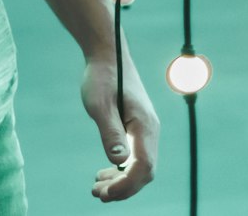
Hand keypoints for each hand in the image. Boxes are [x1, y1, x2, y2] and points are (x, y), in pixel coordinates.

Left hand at [81, 52, 158, 201]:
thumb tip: (119, 162)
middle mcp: (150, 131)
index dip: (127, 185)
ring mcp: (146, 130)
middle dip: (123, 188)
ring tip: (97, 188)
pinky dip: (121, 170)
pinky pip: (135, 158)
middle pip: (144, 172)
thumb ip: (110, 131)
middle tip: (97, 194)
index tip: (106, 192)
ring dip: (121, 182)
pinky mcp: (138, 129)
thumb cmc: (102, 76)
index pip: (143, 166)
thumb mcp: (100, 104)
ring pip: (140, 167)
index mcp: (144, 125)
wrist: (108, 54)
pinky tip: (105, 173)